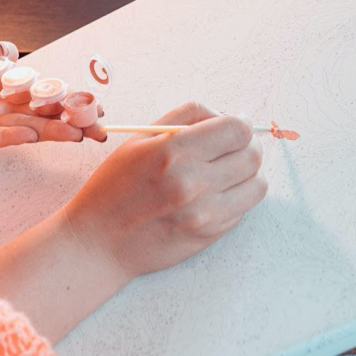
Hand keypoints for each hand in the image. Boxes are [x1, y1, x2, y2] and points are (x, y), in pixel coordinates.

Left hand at [0, 67, 105, 173]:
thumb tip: (1, 48)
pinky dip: (10, 136)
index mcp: (7, 98)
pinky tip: (30, 136)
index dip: (71, 101)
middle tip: (100, 125)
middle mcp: (3, 115)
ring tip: (75, 134)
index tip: (99, 107)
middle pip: (43, 116)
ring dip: (50, 131)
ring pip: (26, 128)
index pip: (45, 98)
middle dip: (72, 120)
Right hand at [60, 101, 267, 281]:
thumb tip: (224, 114)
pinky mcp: (209, 235)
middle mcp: (193, 183)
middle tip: (235, 146)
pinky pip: (243, 208)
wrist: (98, 241)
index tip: (236, 123)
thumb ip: (184, 117)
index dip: (241, 122)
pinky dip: (237, 196)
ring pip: (257, 184)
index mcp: (174, 152)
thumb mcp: (139, 139)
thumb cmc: (114, 187)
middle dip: (248, 146)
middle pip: (252, 156)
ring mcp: (204, 213)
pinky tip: (215, 193)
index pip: (236, 130)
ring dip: (249, 172)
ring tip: (229, 170)